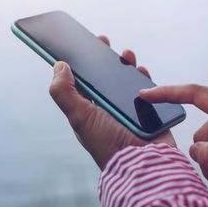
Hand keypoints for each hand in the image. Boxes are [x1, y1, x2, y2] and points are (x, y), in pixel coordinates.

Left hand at [49, 35, 175, 169]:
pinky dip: (143, 77)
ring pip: (125, 81)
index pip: (81, 83)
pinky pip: (146, 89)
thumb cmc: (109, 144)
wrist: (143, 165)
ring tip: (125, 54)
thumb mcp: (79, 117)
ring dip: (124, 65)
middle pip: (104, 78)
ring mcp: (129, 109)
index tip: (79, 45)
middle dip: (103, 59)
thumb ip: (63, 92)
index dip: (79, 64)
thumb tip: (58, 65)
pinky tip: (140, 70)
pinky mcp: (149, 111)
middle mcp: (108, 109)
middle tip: (102, 41)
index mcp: (89, 111)